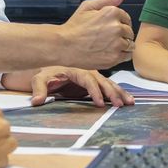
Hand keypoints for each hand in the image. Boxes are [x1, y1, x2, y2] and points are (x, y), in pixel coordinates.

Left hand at [4, 66, 134, 106]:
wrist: (49, 62)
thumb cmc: (45, 71)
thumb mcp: (39, 79)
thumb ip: (39, 89)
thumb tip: (37, 101)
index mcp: (76, 69)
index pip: (88, 80)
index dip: (94, 91)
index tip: (99, 103)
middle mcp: (88, 70)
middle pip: (102, 81)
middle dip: (112, 93)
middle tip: (120, 104)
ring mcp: (93, 75)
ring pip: (109, 83)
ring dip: (119, 92)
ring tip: (130, 102)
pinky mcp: (94, 81)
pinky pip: (108, 86)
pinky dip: (118, 92)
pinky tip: (127, 99)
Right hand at [59, 0, 134, 68]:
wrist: (64, 46)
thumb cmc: (74, 27)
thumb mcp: (88, 7)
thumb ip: (108, 0)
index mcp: (112, 13)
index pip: (127, 18)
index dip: (119, 23)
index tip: (112, 27)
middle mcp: (117, 27)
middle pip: (129, 32)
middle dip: (122, 34)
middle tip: (108, 37)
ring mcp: (116, 43)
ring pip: (130, 44)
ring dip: (123, 45)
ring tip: (109, 45)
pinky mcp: (114, 57)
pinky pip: (127, 56)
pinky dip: (121, 55)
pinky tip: (111, 52)